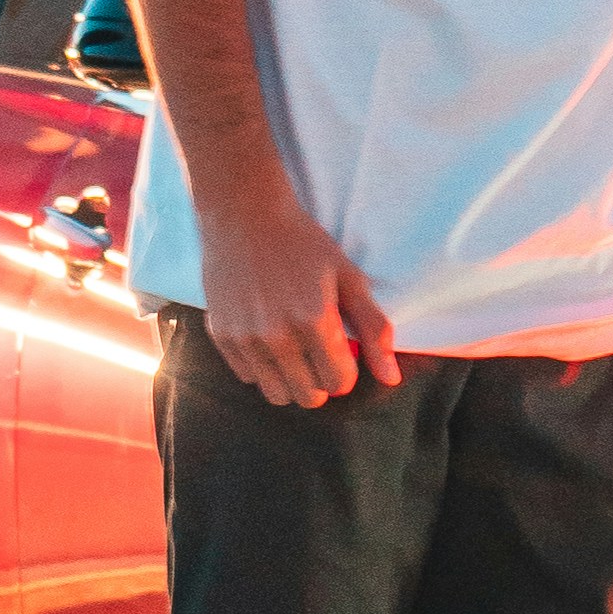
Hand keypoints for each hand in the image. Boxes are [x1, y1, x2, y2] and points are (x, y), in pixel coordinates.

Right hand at [196, 176, 401, 410]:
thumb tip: (391, 378)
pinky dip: (263, 366)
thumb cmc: (303, 244)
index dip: (347, 371)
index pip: (339, 382)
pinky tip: (267, 336)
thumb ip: (373, 328)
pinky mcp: (221, 336)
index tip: (342, 352)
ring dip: (292, 379)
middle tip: (319, 351)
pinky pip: (249, 377)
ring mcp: (245, 337)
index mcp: (314, 319)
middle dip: (321, 380)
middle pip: (309, 396)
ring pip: (278, 394)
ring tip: (294, 349)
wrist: (244, 216)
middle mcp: (276, 334)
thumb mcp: (348, 277)